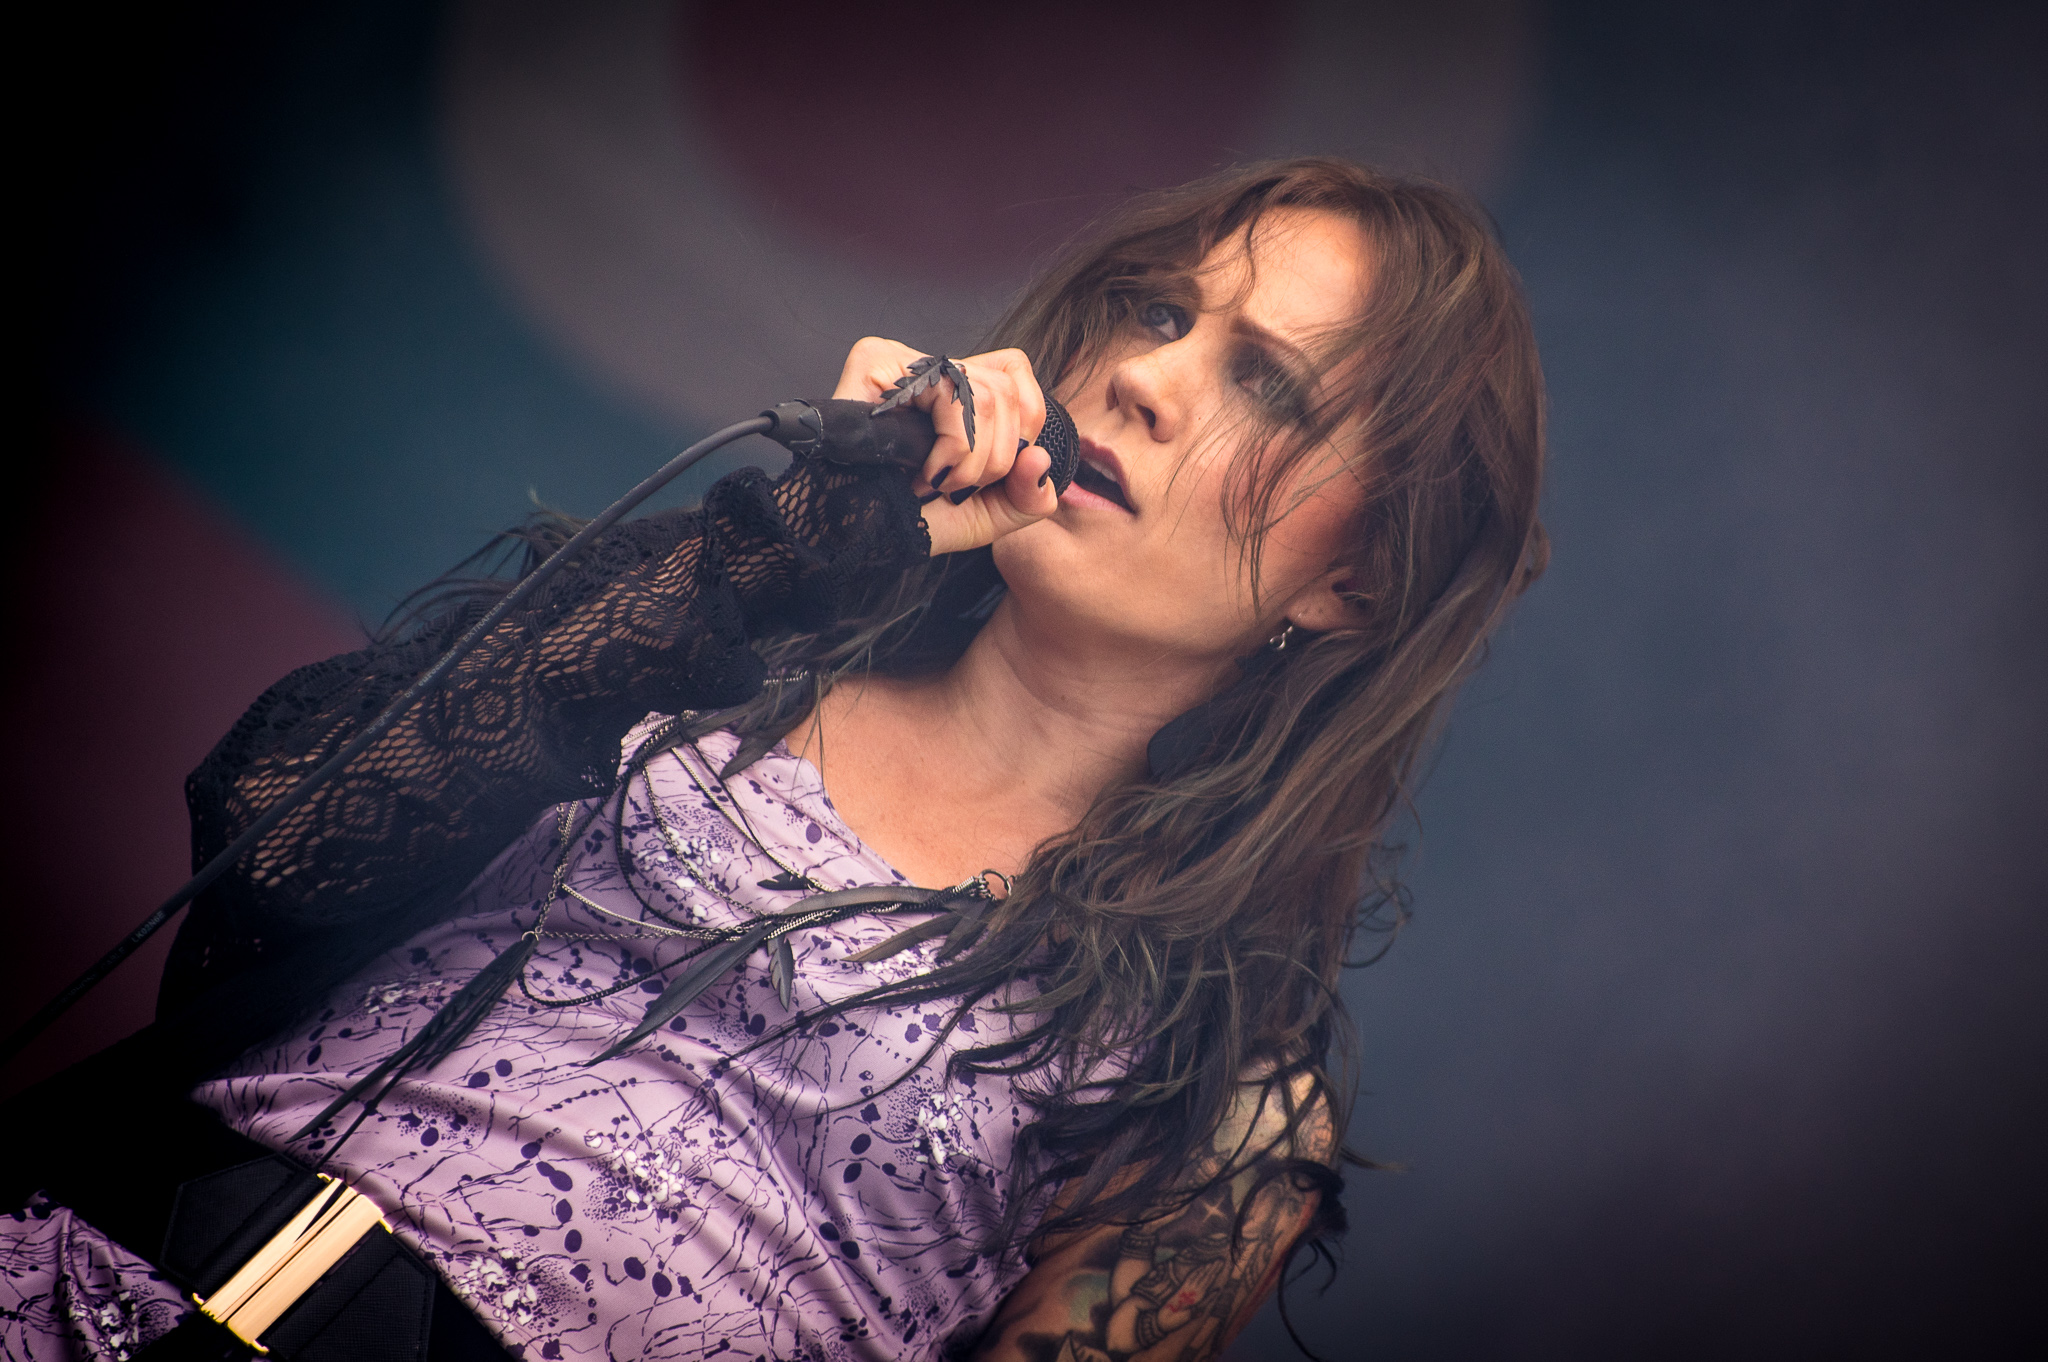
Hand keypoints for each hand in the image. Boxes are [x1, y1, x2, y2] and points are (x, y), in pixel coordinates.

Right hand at [832, 337, 1059, 555]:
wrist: (851, 538)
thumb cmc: (909, 521)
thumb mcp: (986, 514)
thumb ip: (1029, 495)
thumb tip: (1041, 458)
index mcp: (957, 390)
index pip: (1016, 375)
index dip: (1022, 430)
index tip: (989, 476)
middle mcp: (930, 368)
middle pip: (1008, 390)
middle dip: (996, 460)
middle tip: (953, 488)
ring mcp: (902, 360)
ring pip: (987, 394)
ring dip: (971, 462)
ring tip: (933, 483)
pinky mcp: (876, 361)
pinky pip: (951, 394)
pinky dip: (953, 450)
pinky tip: (922, 474)